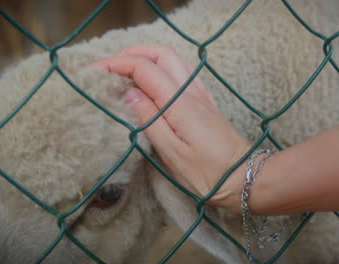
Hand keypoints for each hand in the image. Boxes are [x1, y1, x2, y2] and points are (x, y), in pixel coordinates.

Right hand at [95, 45, 249, 210]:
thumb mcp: (172, 153)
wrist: (244, 177)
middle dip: (133, 53)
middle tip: (110, 67)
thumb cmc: (208, 173)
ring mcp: (201, 95)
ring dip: (149, 58)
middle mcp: (191, 92)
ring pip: (174, 60)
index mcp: (179, 103)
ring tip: (127, 72)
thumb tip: (129, 93)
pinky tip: (156, 83)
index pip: (144, 68)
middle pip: (162, 54)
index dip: (116, 64)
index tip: (94, 71)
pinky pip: (184, 73)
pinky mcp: (206, 103)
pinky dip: (164, 69)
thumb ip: (149, 120)